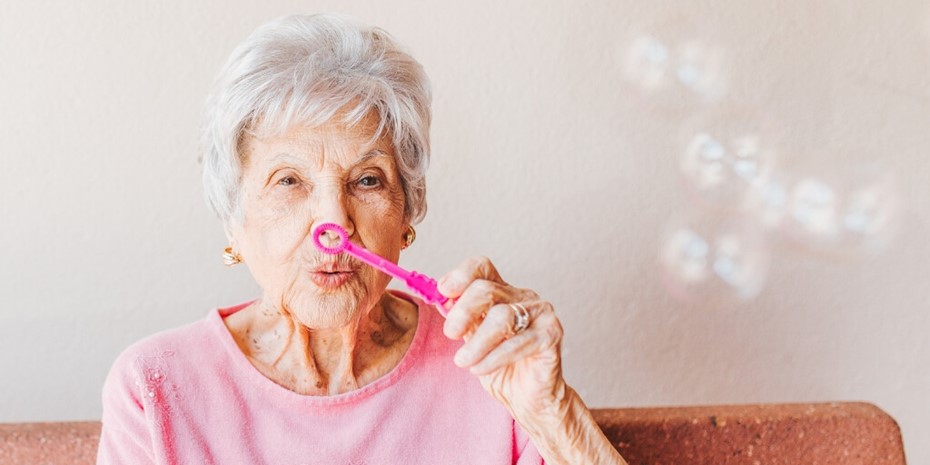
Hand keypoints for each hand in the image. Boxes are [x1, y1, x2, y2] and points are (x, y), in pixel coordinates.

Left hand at [439, 256, 566, 418]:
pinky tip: (479, 369)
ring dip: (477, 342)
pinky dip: (493, 357)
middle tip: (450, 333)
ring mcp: (540, 314)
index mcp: (502, 292)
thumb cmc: (500, 367)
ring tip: (463, 361)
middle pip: (487, 289)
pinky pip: (518, 343)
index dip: (461, 275)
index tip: (444, 292)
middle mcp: (523, 297)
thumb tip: (441, 299)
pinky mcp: (551, 335)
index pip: (482, 267)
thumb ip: (461, 318)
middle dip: (462, 312)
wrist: (526, 398)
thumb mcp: (472, 339)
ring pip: (502, 316)